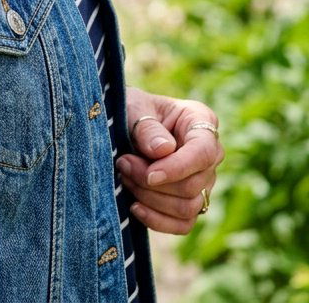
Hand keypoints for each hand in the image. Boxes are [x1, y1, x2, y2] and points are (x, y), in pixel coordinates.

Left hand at [115, 86, 224, 234]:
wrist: (123, 123)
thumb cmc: (131, 109)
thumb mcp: (133, 108)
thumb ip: (147, 128)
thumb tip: (163, 151)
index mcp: (201, 121)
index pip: (203, 152)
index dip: (177, 168)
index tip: (149, 174)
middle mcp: (210, 153)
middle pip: (193, 185)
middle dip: (152, 182)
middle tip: (123, 164)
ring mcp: (203, 180)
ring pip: (188, 207)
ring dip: (151, 199)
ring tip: (125, 177)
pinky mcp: (191, 201)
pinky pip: (183, 224)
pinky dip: (158, 220)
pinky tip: (135, 207)